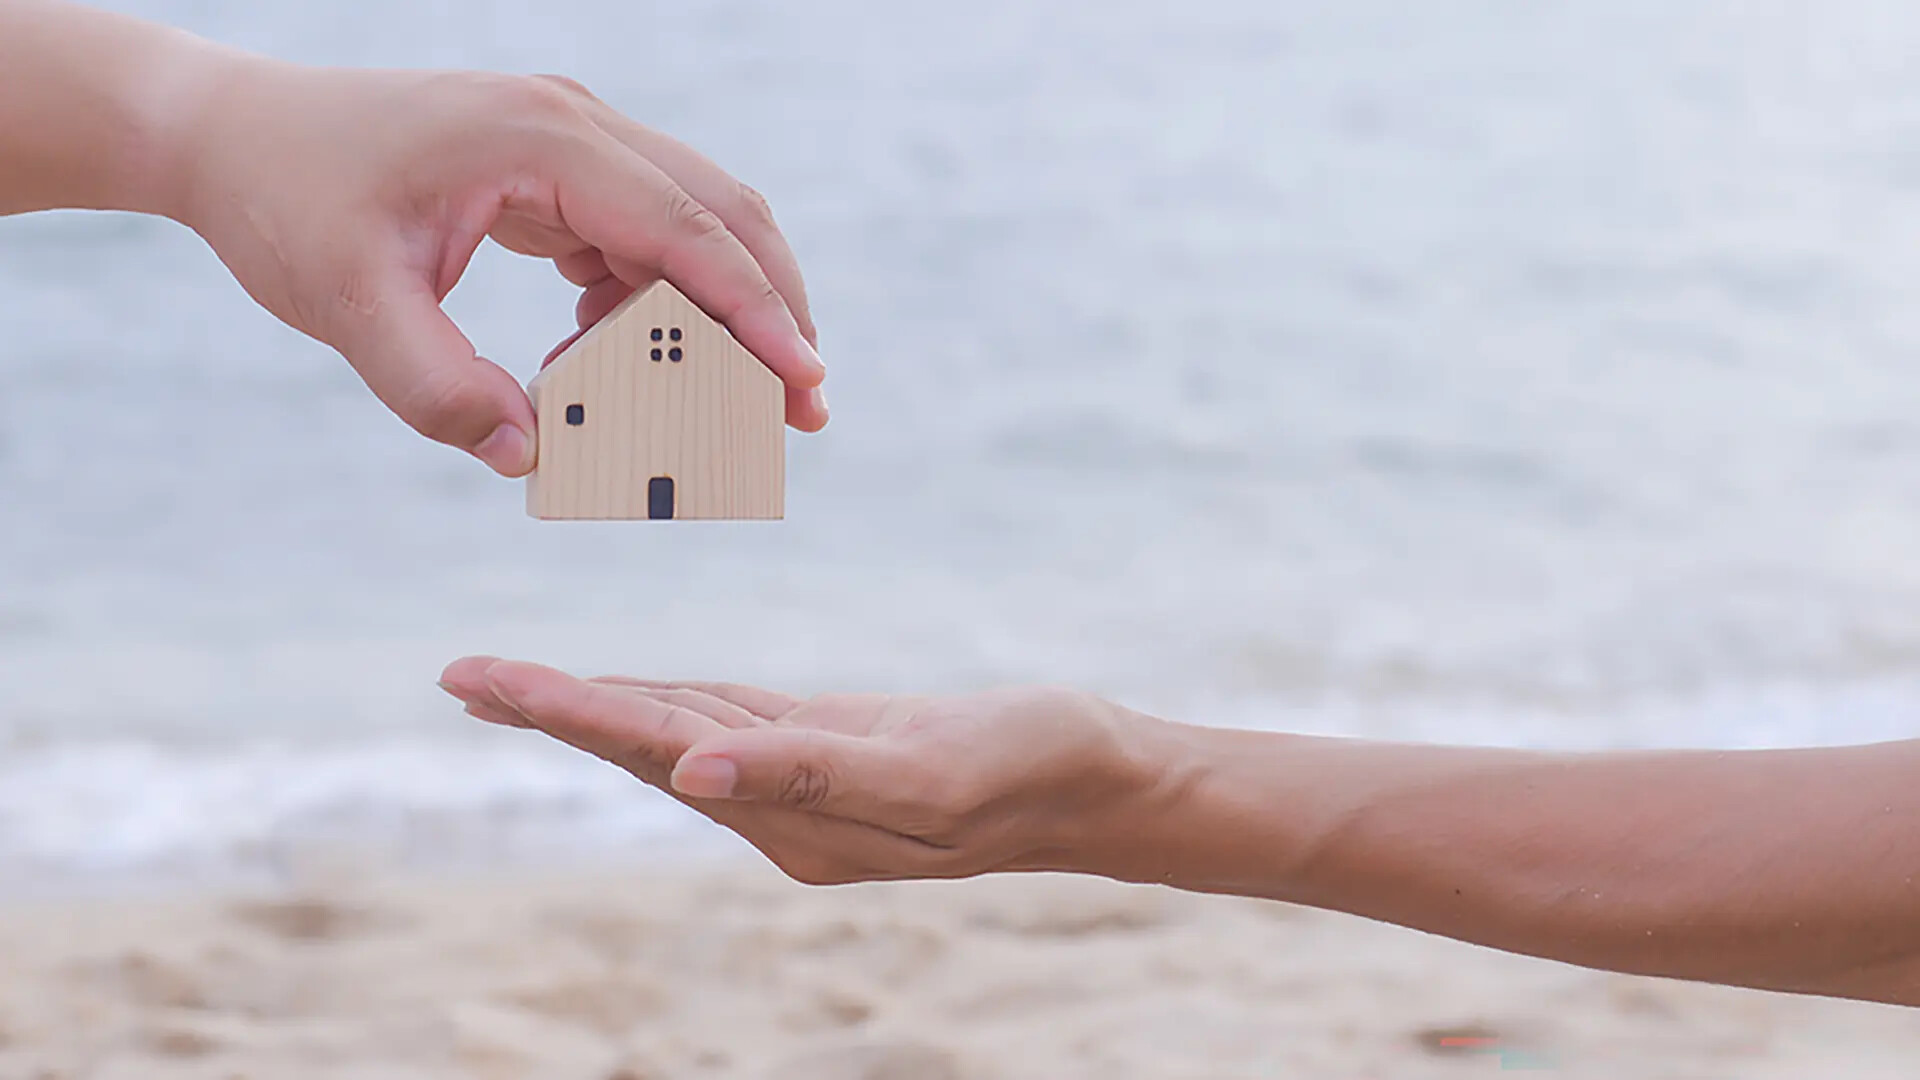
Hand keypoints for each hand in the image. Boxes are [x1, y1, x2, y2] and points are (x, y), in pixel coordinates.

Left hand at [163, 51, 826, 475]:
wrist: (232, 133)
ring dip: (717, 313)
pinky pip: (639, 237)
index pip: (682, 227)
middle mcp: (573, 125)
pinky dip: (649, 304)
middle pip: (722, 212)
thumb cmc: (286, 202)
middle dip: (772, 310)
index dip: (752, 311)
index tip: (806, 383)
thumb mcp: (347, 303)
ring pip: (692, 224)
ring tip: (715, 405)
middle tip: (805, 409)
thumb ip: (436, 387)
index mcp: (540, 137)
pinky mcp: (555, 170)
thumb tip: (527, 459)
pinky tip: (598, 360)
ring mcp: (569, 142)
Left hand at [436, 658, 1167, 884]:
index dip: (566, 712)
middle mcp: (782, 811)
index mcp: (795, 819)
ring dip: (594, 706)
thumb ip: (811, 772)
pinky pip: (731, 720)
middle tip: (461, 674)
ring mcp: (807, 783)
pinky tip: (631, 690)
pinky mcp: (835, 750)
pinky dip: (669, 697)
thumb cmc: (1033, 770)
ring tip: (515, 683)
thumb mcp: (929, 773)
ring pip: (677, 734)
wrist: (1102, 784)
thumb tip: (690, 775)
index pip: (655, 753)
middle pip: (643, 748)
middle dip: (552, 709)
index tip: (480, 680)